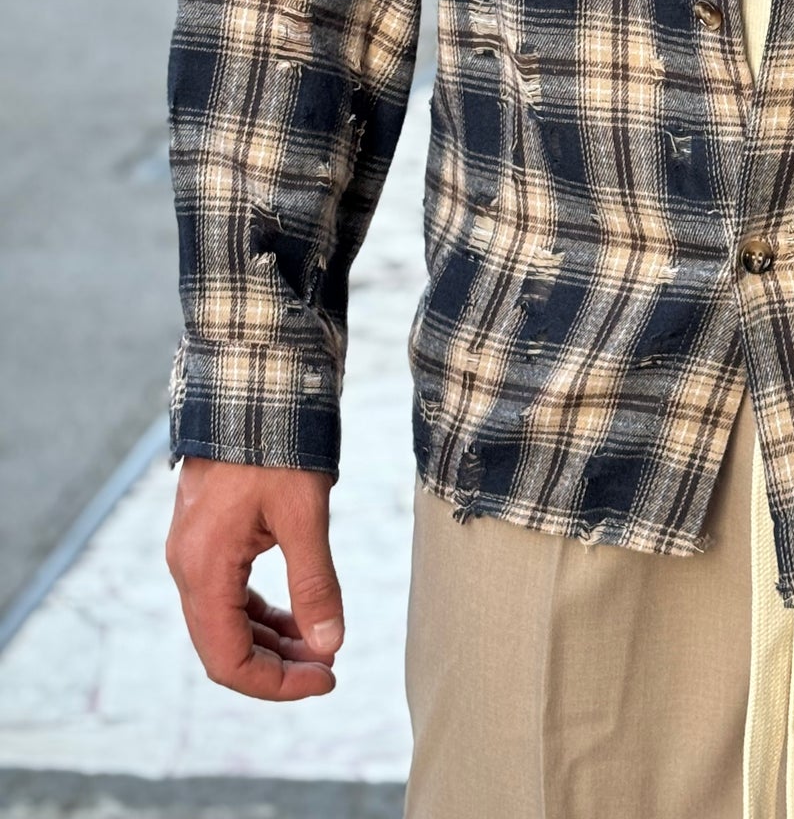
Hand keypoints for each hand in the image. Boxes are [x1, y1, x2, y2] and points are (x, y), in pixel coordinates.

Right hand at [165, 457, 344, 700]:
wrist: (251, 384)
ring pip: (226, 621)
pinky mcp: (207, 536)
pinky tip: (298, 613)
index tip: (326, 678)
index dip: (276, 683)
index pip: (228, 659)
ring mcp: (193, 550)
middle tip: (330, 664)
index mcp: (204, 568)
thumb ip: (315, 582)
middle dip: (278, 664)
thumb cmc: (277, 443)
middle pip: (224, 646)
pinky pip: (228, 593)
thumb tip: (330, 643)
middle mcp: (188, 566)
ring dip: (272, 639)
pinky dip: (261, 612)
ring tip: (321, 642)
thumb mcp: (304, 514)